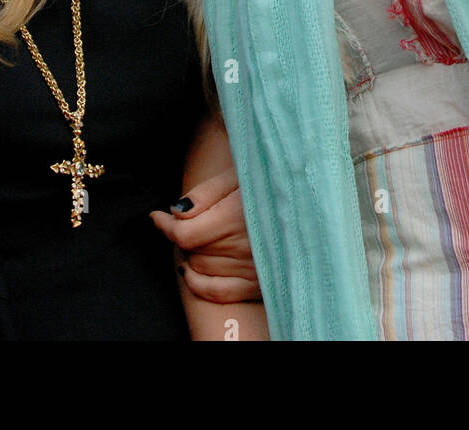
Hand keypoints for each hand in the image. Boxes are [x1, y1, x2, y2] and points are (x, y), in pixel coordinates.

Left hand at [150, 165, 260, 303]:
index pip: (184, 233)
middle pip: (190, 250)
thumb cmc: (273, 181)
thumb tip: (176, 211)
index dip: (165, 225)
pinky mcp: (258, 282)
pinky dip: (197, 284)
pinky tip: (190, 271)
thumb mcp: (239, 175)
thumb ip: (205, 193)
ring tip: (199, 236)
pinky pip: (217, 292)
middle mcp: (243, 246)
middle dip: (181, 234)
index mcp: (236, 216)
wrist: (310, 199)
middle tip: (186, 219)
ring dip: (191, 254)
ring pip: (200, 268)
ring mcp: (251, 268)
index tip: (158, 216)